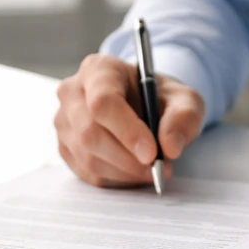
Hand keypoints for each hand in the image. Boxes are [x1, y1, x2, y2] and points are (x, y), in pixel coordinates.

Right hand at [54, 54, 204, 186]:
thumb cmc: (158, 97)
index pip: (103, 102)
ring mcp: (65, 122)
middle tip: (157, 167)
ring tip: (151, 169)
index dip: (127, 131)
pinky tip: (133, 171)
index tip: (151, 153)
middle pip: (91, 133)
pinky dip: (116, 179)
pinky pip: (87, 173)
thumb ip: (183, 117)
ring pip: (88, 157)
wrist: (143, 105)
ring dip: (125, 171)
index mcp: (98, 70)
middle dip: (128, 158)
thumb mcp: (183, 99)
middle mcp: (73, 93)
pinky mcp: (65, 148)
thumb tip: (170, 146)